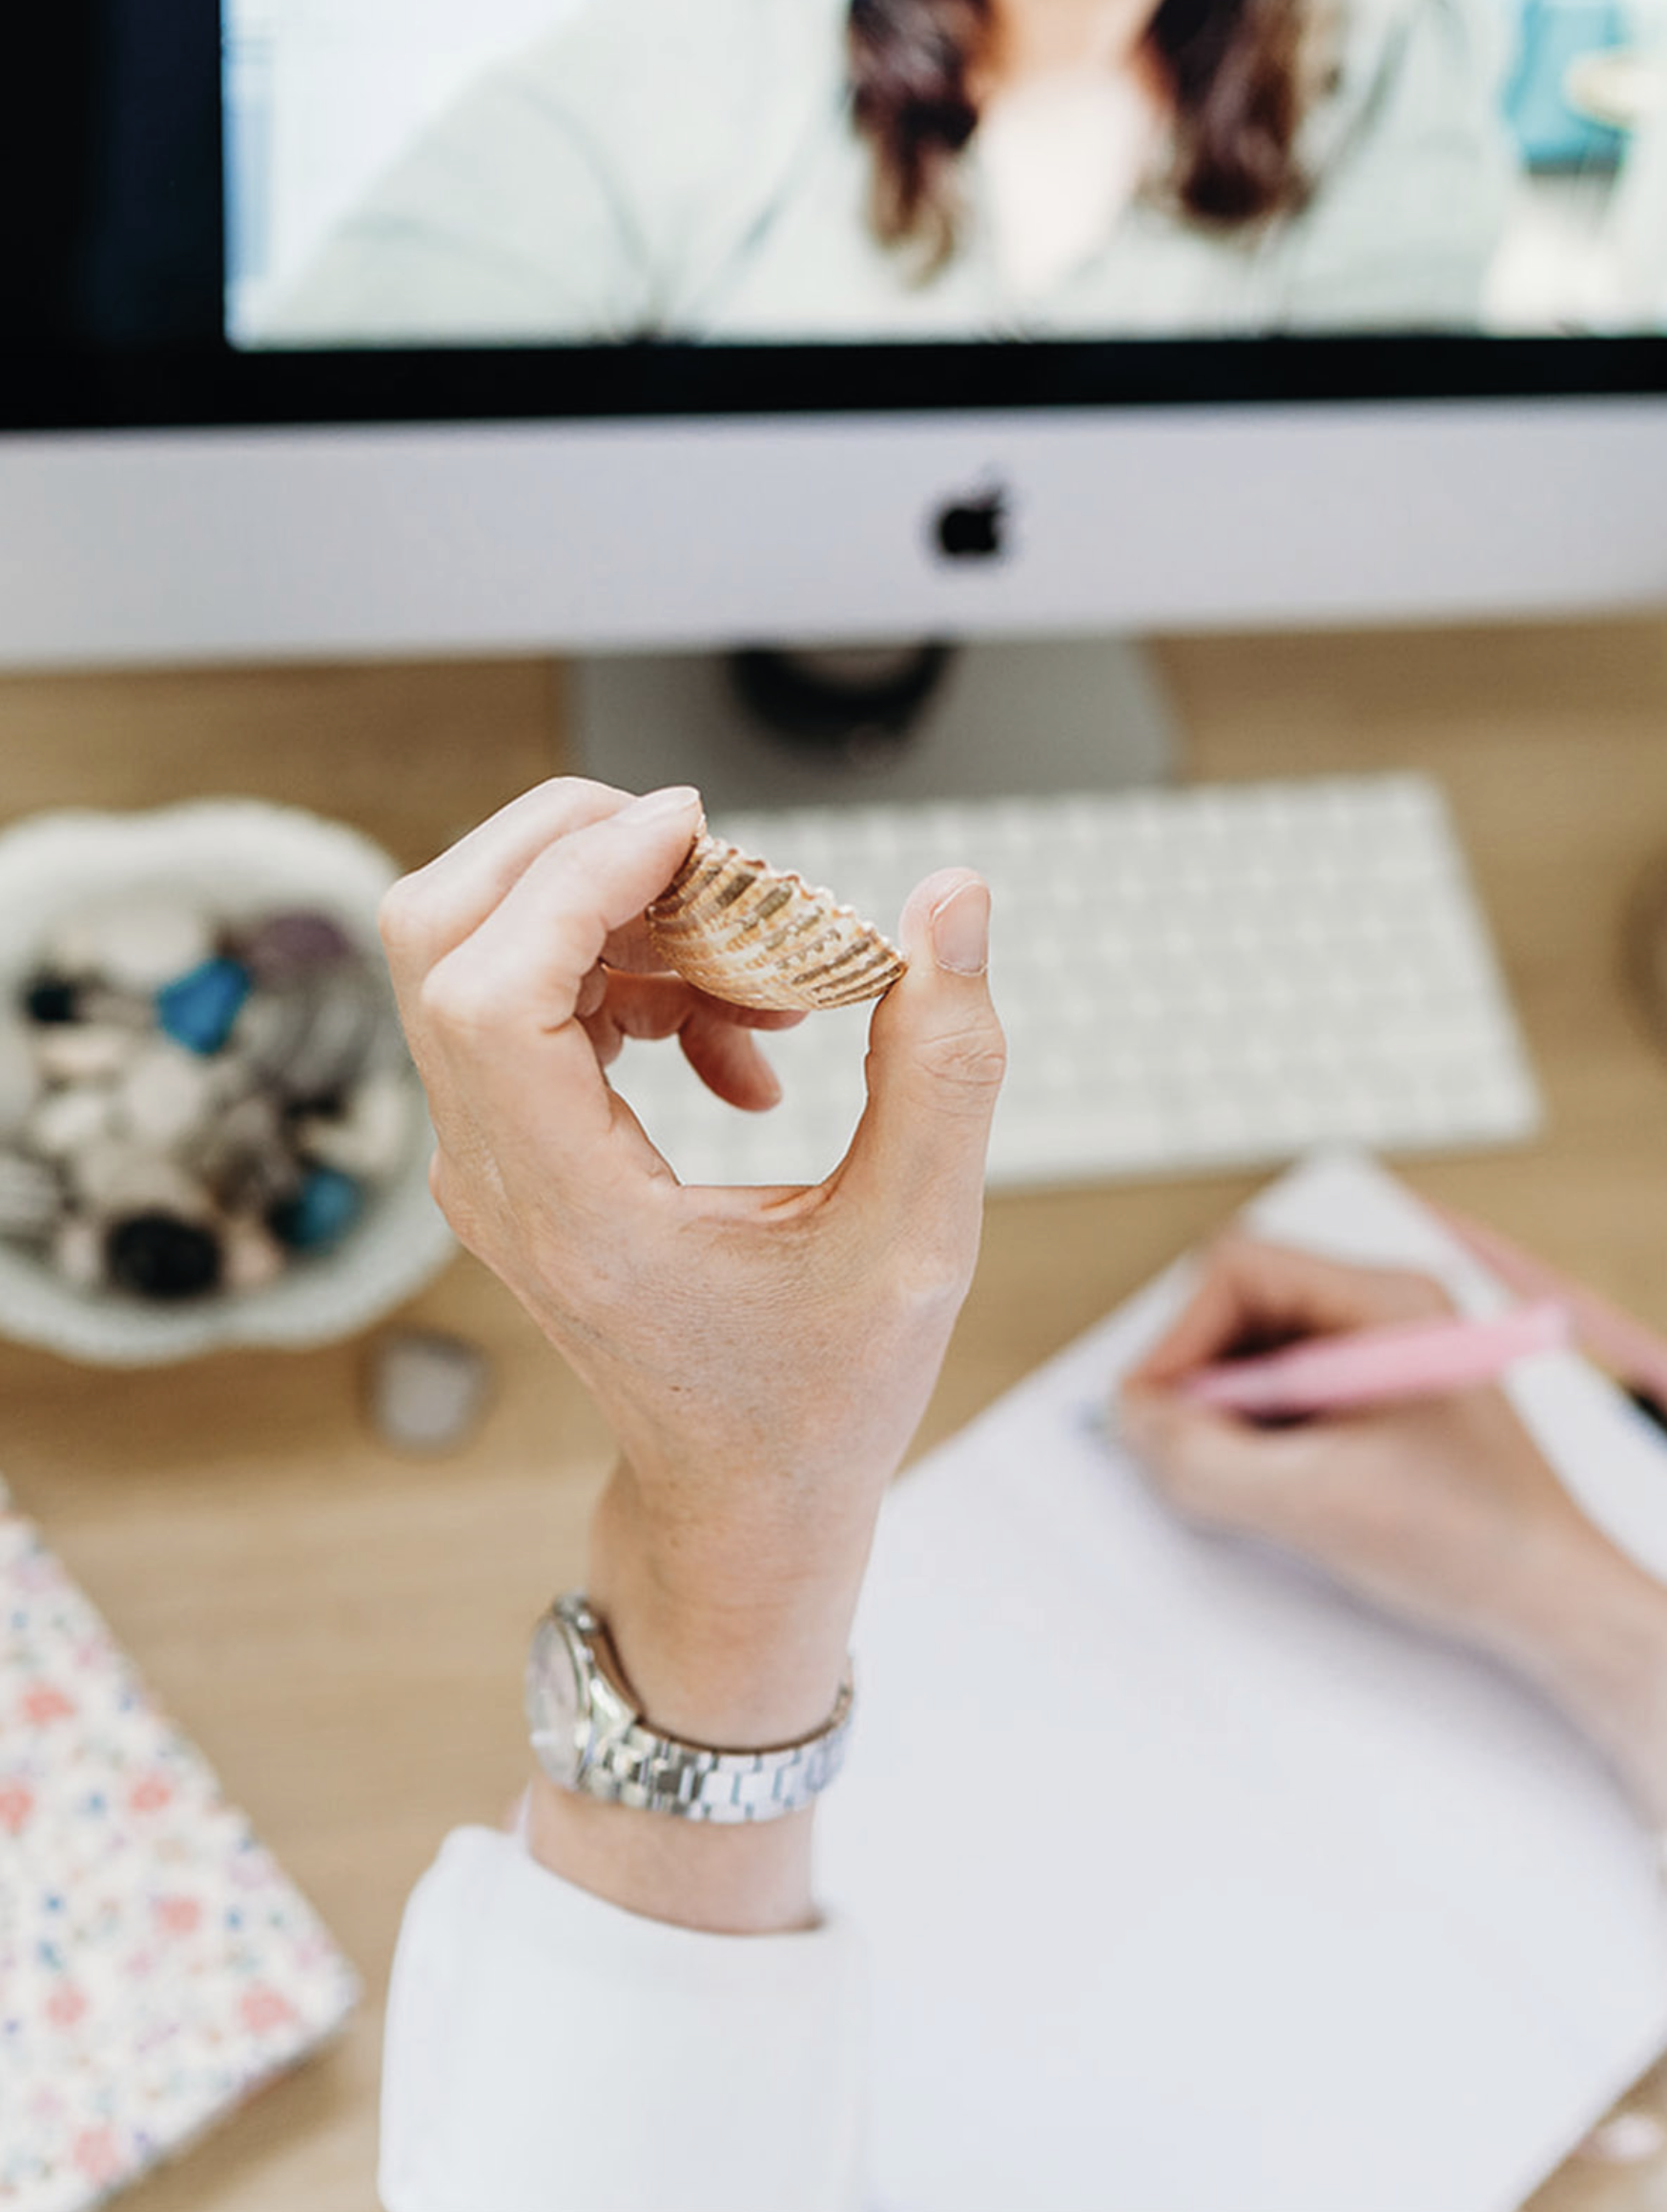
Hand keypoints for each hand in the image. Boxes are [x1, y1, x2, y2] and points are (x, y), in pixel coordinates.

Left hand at [380, 778, 1005, 1922]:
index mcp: (575, 1214)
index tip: (698, 832)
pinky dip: (628, 972)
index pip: (490, 993)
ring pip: (476, 950)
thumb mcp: (919, 1244)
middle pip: (441, 934)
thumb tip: (953, 900)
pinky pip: (529, 998)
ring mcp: (489, 1164)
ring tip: (765, 979)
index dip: (578, 878)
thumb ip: (945, 1065)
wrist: (740, 1504)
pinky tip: (739, 1045)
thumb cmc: (822, 1402)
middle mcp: (497, 1179)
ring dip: (617, 912)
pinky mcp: (513, 1152)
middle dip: (569, 850)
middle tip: (711, 855)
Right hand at [1118, 1237, 1666, 1822]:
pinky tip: (1267, 1484)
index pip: (1238, 1271)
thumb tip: (1132, 1420)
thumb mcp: (1314, 1505)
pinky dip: (1248, 1433)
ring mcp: (1372, 1349)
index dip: (1179, 1338)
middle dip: (1196, 1376)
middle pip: (1237, 1303)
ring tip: (1233, 1477)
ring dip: (1221, 1410)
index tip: (1150, 1409)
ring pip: (1249, 1348)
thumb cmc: (1471, 1544)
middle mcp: (1378, 1309)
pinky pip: (1275, 1389)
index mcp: (1384, 1303)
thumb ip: (1204, 1462)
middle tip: (1176, 1448)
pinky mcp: (1364, 1394)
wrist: (1547, 1601)